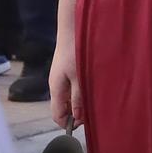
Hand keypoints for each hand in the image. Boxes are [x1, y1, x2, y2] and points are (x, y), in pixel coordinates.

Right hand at [48, 6, 81, 128]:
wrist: (73, 27)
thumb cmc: (76, 51)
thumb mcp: (79, 77)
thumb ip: (79, 98)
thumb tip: (77, 117)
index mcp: (56, 89)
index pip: (57, 115)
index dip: (69, 124)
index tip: (84, 124)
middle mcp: (56, 85)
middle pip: (63, 108)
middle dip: (76, 114)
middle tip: (93, 113)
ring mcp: (61, 78)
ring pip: (68, 98)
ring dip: (80, 102)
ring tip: (95, 101)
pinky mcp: (67, 70)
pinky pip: (72, 88)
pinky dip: (80, 92)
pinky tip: (92, 88)